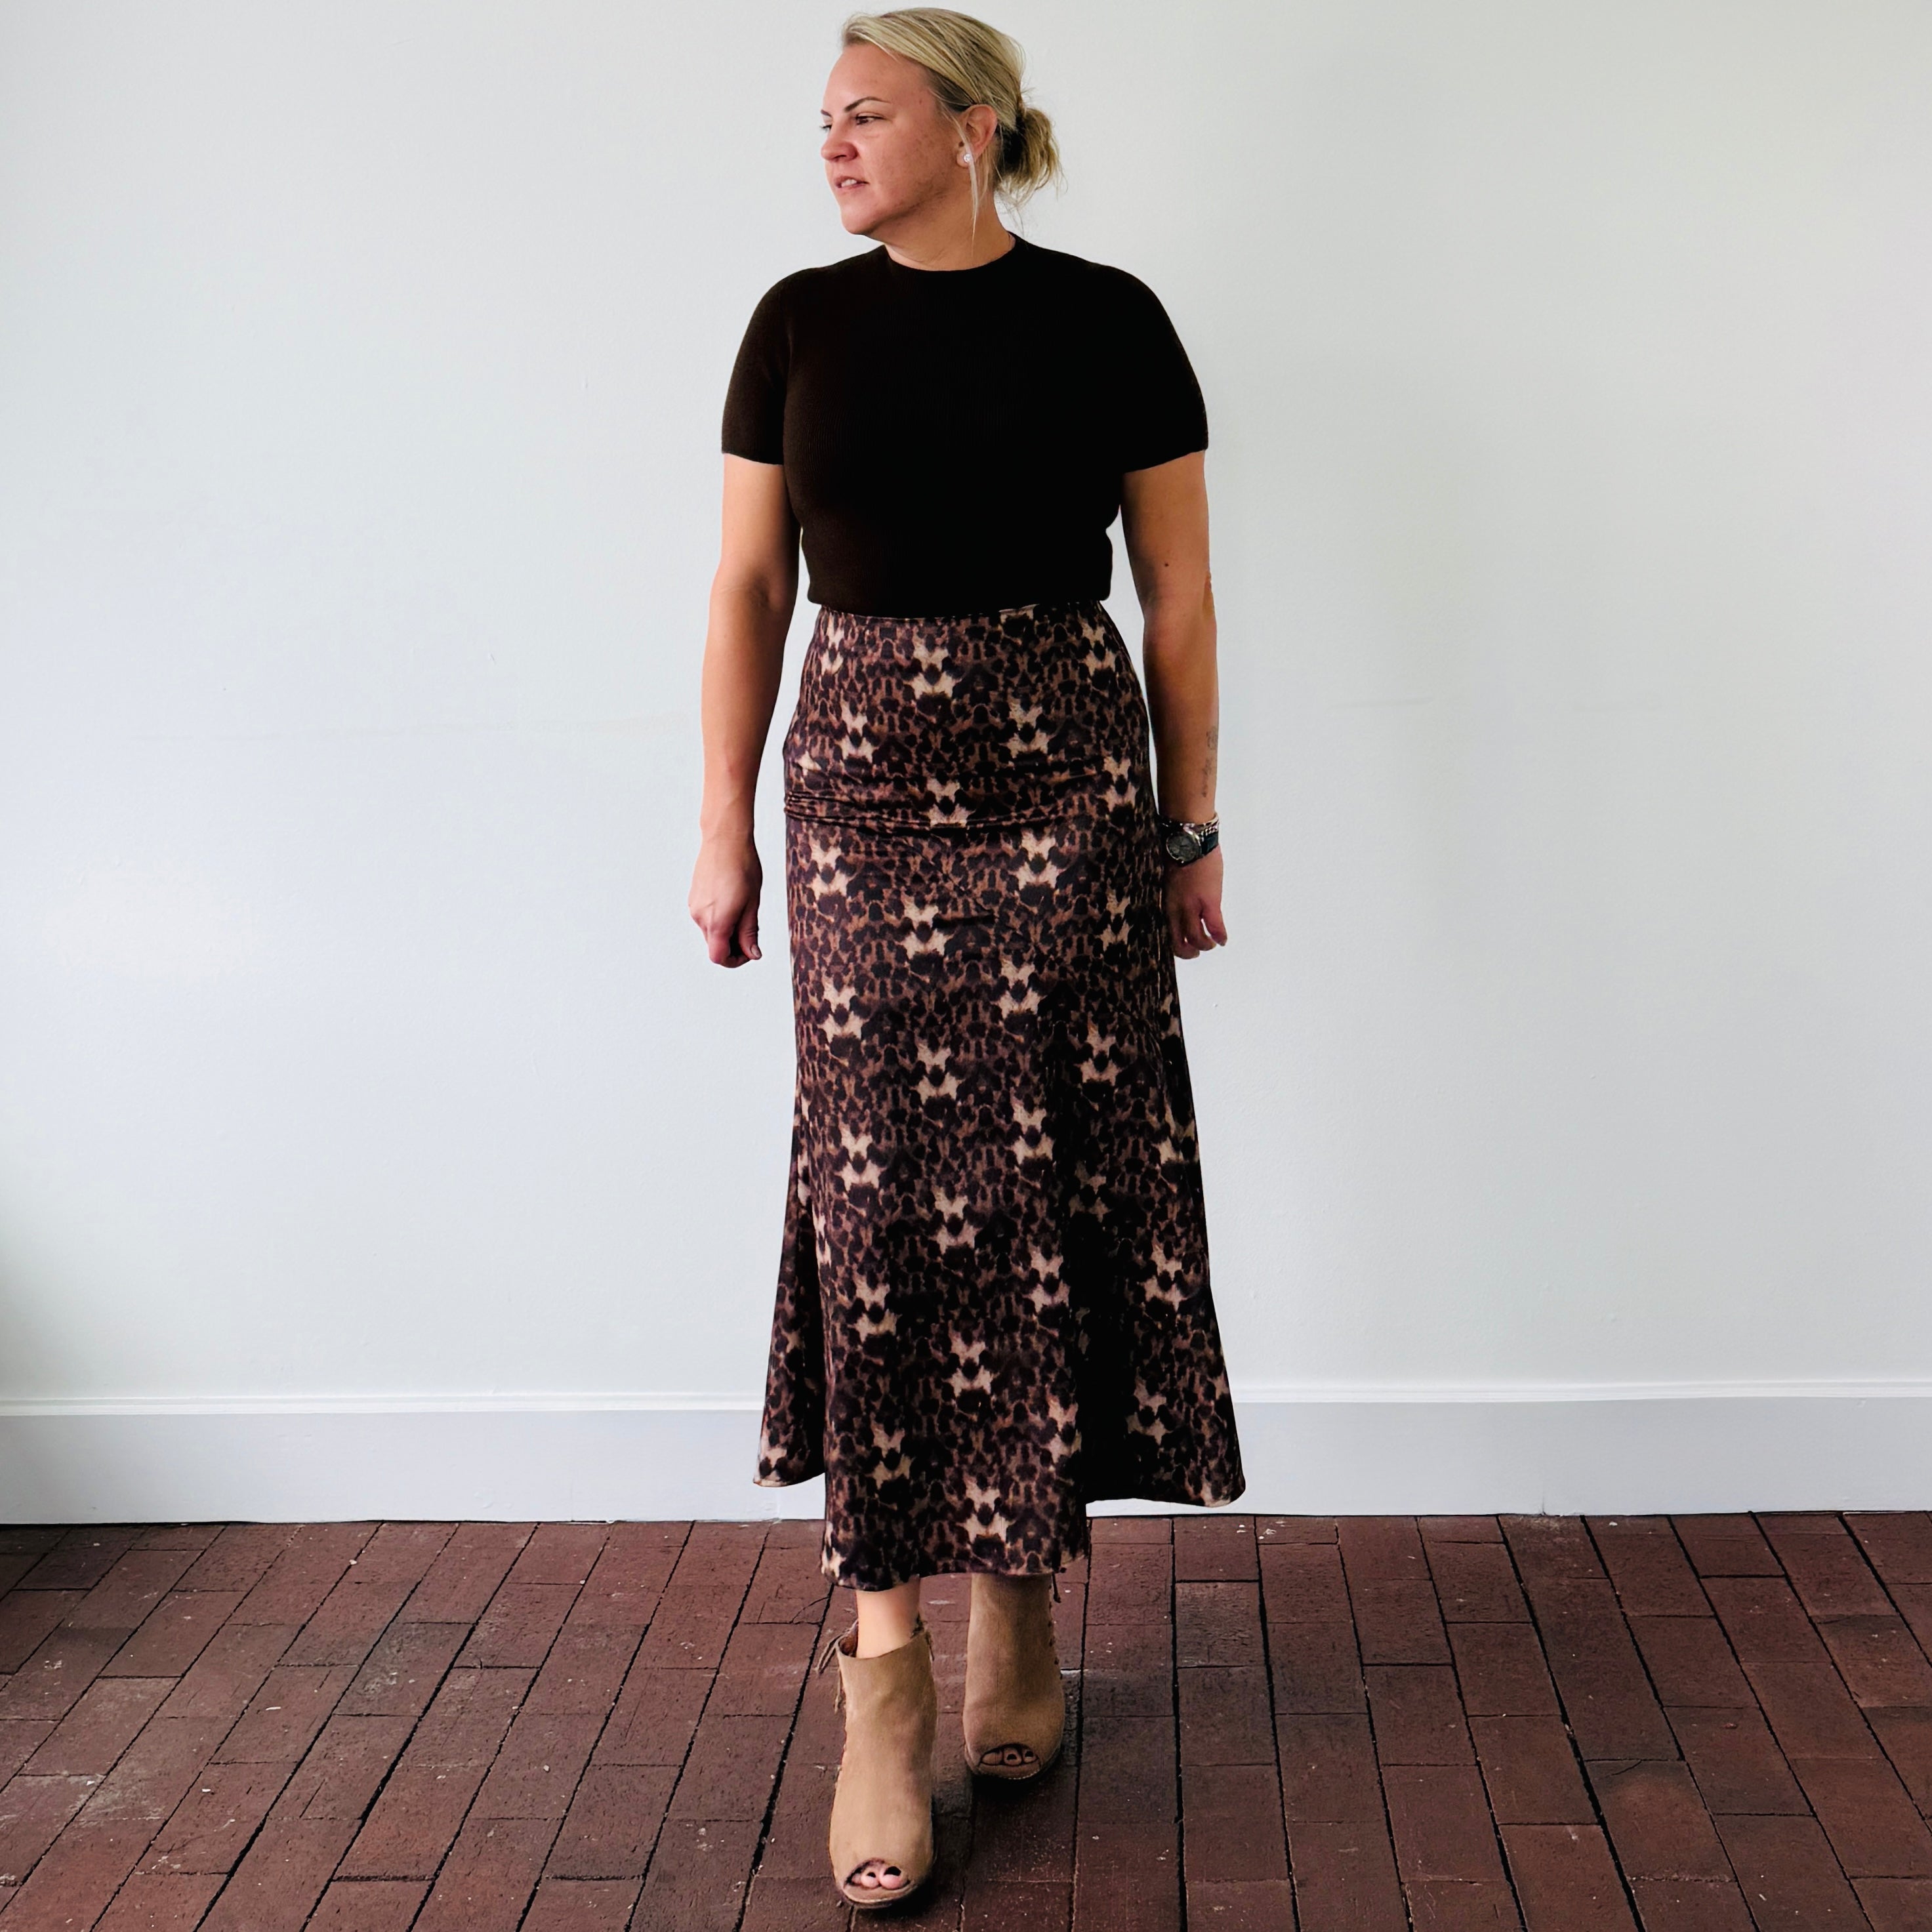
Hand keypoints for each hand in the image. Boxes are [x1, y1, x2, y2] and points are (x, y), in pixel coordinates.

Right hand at [690, 834, 763, 966]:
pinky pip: (706, 918)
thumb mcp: (752, 904)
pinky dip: (719, 919)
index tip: (750, 951)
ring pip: (710, 932)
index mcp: (717, 921)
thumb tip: (753, 954)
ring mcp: (694, 907)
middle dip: (733, 945)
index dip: (735, 960)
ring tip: (744, 910)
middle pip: (714, 946)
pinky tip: (732, 901)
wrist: (724, 840)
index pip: (719, 957)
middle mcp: (700, 917)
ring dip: (726, 931)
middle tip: (752, 929)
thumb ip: (750, 932)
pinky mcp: (693, 899)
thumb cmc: (743, 868)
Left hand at [1163, 846, 1225, 958]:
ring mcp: (1191, 907)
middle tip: (1198, 952)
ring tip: (1212, 944)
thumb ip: (1175, 896)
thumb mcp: (1170, 881)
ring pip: (1196, 939)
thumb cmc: (1178, 854)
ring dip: (1206, 946)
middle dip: (1189, 953)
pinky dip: (1219, 936)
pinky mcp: (1209, 901)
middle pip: (1179, 943)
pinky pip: (1214, 926)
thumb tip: (1182, 904)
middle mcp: (1175, 910)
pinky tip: (1222, 940)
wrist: (1188, 840)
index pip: (1168, 934)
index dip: (1176, 946)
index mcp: (1165, 903)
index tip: (1185, 947)